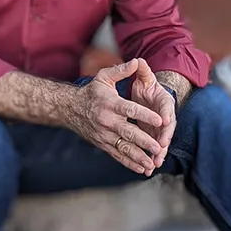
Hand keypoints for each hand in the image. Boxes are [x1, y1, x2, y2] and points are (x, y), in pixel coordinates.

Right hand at [67, 59, 167, 174]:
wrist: (70, 108)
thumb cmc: (92, 92)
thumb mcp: (104, 77)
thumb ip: (121, 71)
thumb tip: (137, 62)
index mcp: (110, 103)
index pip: (130, 109)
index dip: (145, 115)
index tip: (160, 120)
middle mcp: (107, 121)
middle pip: (128, 133)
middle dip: (144, 141)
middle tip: (158, 148)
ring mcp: (104, 135)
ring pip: (123, 148)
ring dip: (138, 157)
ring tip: (152, 163)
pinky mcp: (103, 144)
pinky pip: (117, 155)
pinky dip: (129, 163)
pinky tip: (142, 168)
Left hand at [131, 58, 176, 166]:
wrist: (148, 94)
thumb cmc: (145, 84)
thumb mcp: (144, 76)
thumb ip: (142, 70)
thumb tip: (138, 61)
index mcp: (164, 101)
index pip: (167, 109)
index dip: (166, 116)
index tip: (164, 122)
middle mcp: (165, 117)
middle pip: (167, 130)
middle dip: (164, 140)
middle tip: (160, 148)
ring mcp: (159, 128)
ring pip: (161, 143)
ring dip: (158, 154)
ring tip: (153, 164)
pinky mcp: (153, 136)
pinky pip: (153, 149)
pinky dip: (150, 159)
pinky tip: (146, 171)